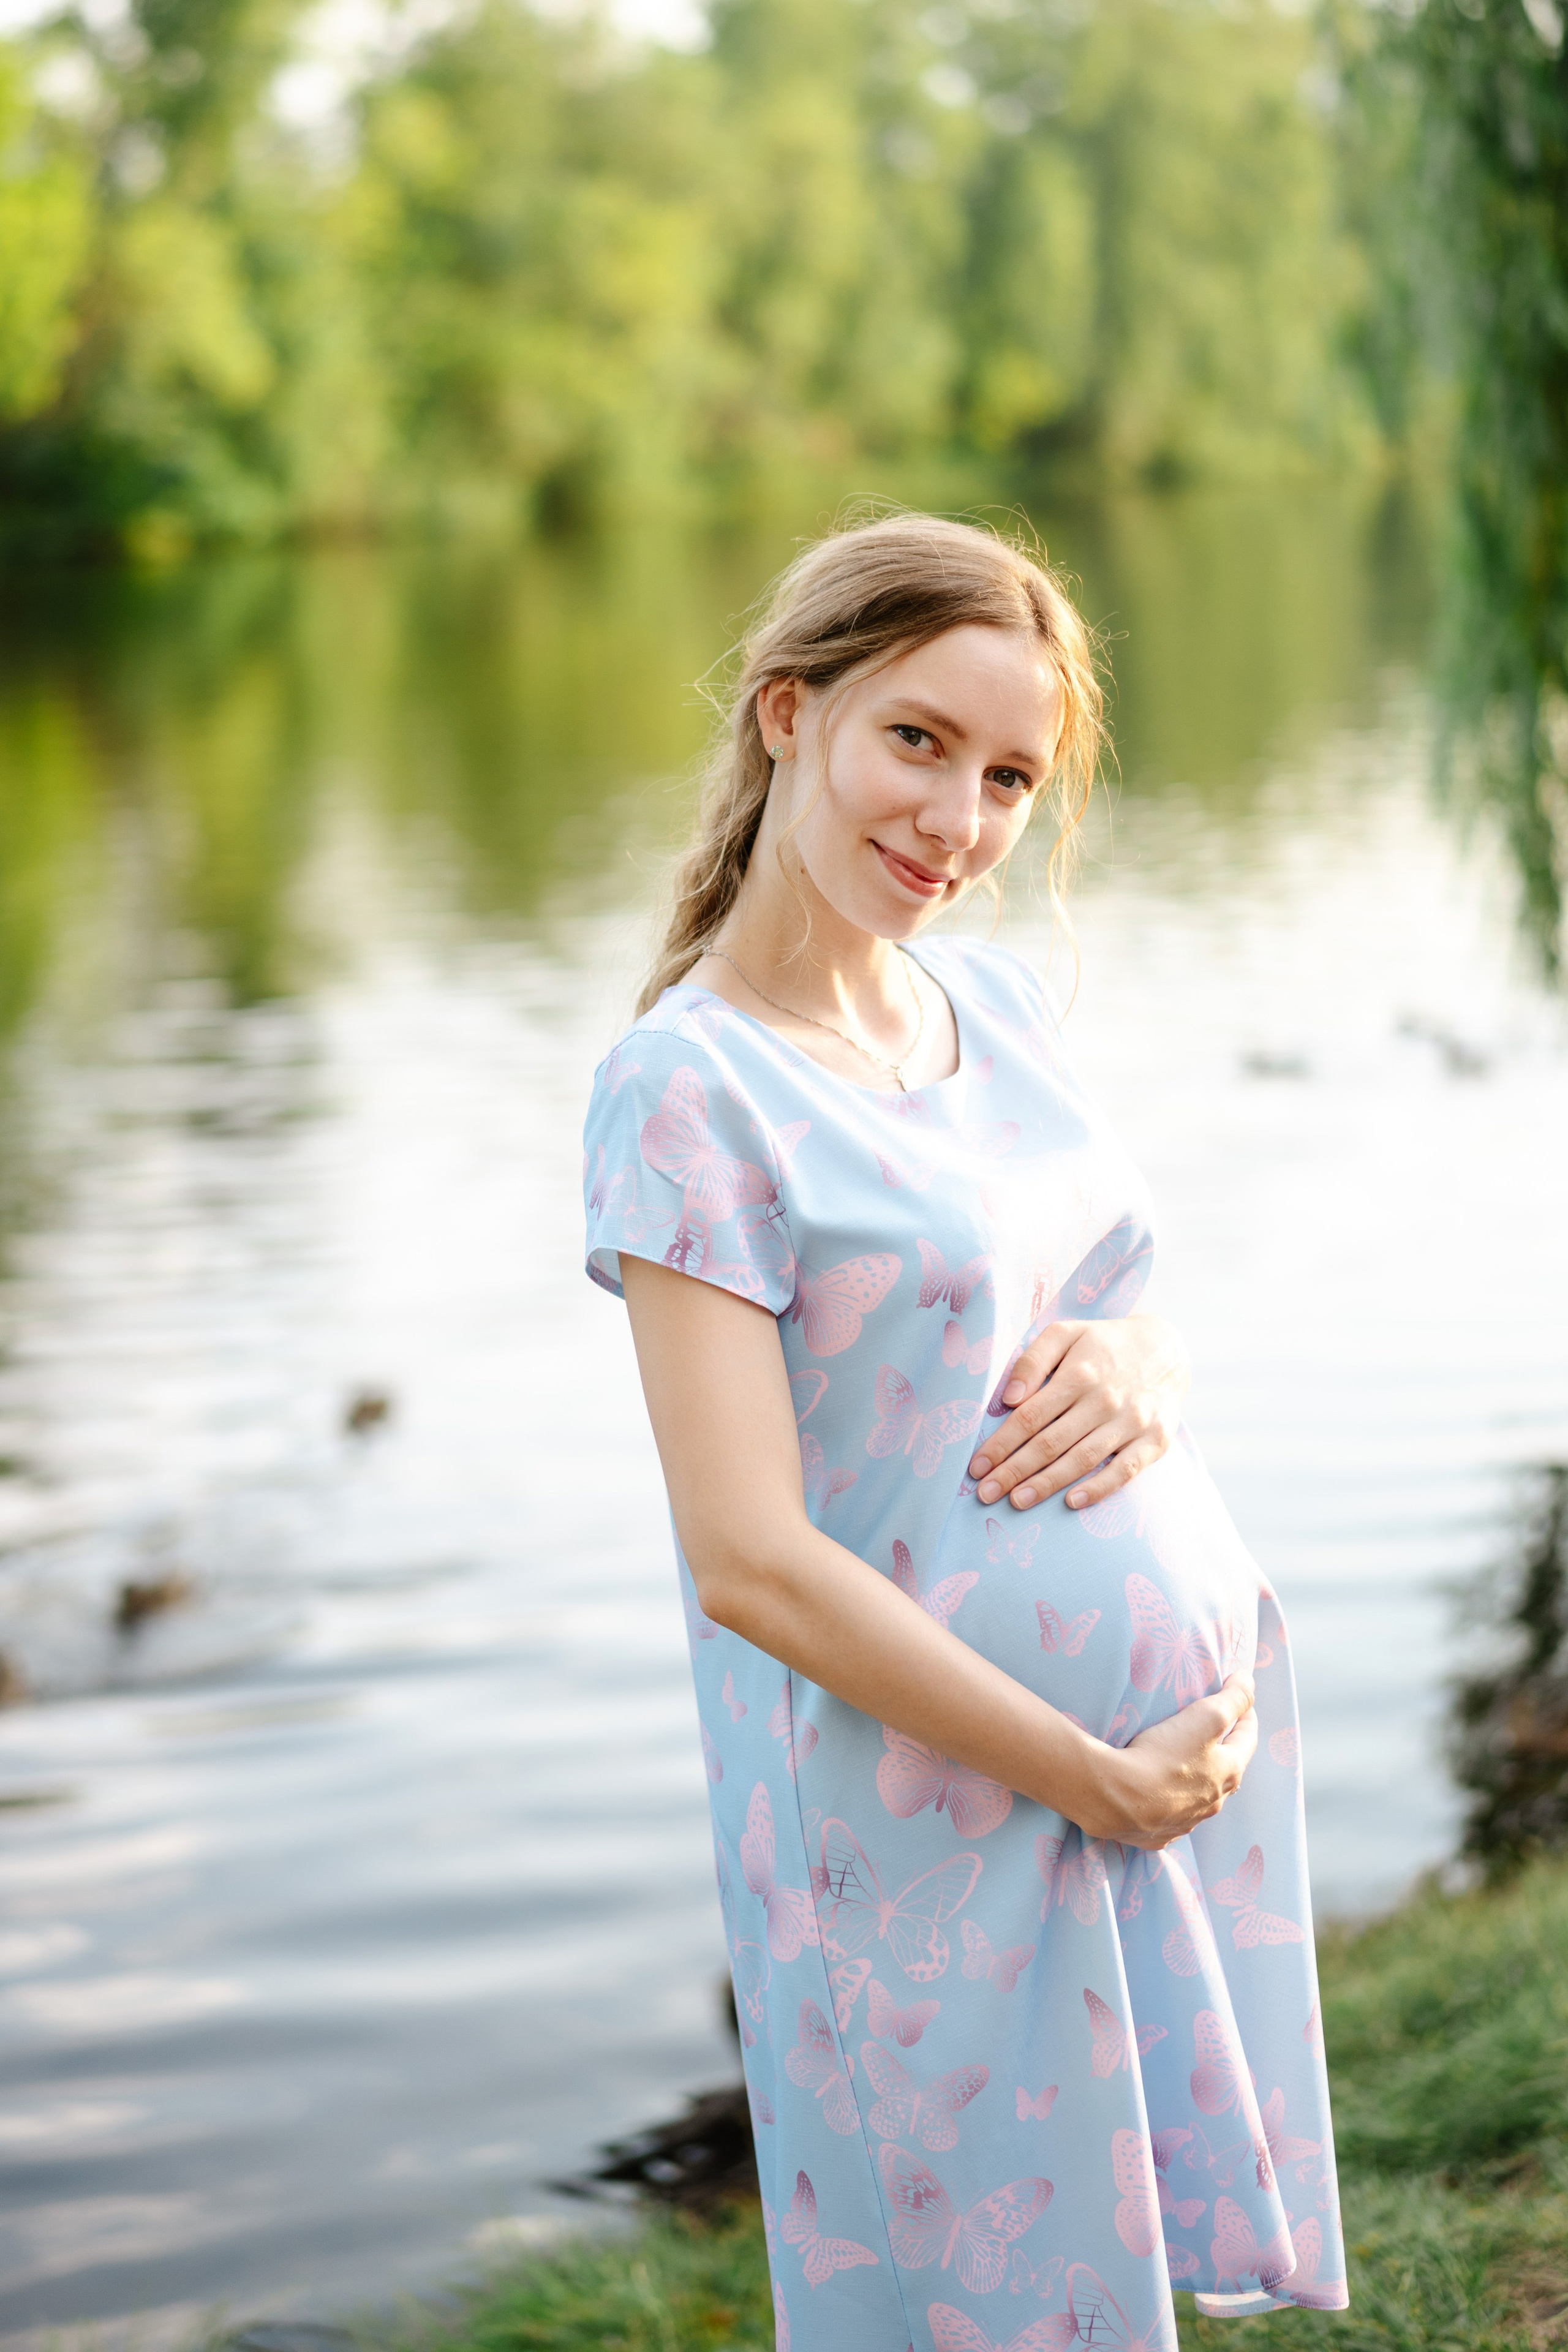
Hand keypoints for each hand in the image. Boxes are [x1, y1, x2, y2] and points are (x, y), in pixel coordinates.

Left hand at [968, 1314, 1190, 1512]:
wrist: (1166, 1349)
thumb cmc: (1103, 1345)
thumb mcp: (1066, 1334)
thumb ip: (1033, 1360)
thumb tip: (1009, 1399)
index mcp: (1079, 1374)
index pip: (1030, 1416)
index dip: (1001, 1443)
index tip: (976, 1467)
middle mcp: (1106, 1400)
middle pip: (1051, 1442)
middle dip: (1014, 1470)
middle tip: (985, 1493)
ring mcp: (1132, 1422)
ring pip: (1082, 1459)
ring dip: (1046, 1484)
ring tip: (1016, 1501)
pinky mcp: (1156, 1440)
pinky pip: (1125, 1471)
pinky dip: (1099, 1489)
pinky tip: (1071, 1502)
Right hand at [1073, 1674, 1257, 1848]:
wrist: (1117, 1798)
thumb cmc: (1164, 1754)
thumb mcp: (1206, 1717)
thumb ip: (1233, 1699)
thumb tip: (1249, 1681)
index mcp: (1228, 1773)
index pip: (1247, 1739)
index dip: (1247, 1716)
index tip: (1243, 1703)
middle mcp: (1214, 1802)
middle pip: (1227, 1771)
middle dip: (1225, 1750)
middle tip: (1217, 1733)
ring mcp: (1187, 1822)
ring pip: (1202, 1797)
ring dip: (1202, 1779)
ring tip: (1188, 1762)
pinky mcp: (1159, 1833)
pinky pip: (1173, 1816)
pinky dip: (1174, 1802)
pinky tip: (1162, 1796)